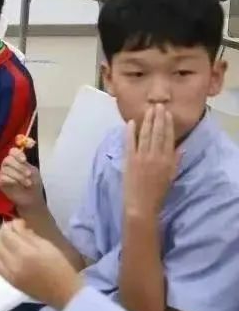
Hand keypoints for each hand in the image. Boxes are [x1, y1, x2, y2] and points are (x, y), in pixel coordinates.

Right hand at [0, 148, 45, 211]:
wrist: (32, 199)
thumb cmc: (34, 185)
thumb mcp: (33, 172)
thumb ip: (26, 164)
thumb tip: (21, 158)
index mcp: (17, 161)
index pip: (12, 151)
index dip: (17, 154)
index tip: (24, 160)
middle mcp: (9, 166)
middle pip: (7, 159)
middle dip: (19, 167)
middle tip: (29, 174)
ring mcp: (4, 173)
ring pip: (6, 169)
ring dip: (18, 175)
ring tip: (27, 183)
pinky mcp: (1, 182)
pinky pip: (3, 177)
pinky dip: (12, 180)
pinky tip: (18, 185)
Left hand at [0, 220, 83, 309]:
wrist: (65, 294)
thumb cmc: (61, 268)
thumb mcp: (47, 246)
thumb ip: (28, 235)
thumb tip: (16, 225)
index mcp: (25, 254)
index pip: (6, 234)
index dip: (11, 225)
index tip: (20, 223)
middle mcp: (13, 264)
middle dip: (2, 232)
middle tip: (13, 230)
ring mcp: (9, 275)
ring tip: (8, 242)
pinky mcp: (8, 281)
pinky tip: (8, 253)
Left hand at [123, 104, 178, 218]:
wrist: (141, 205)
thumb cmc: (157, 192)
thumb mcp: (171, 176)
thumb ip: (175, 161)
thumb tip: (180, 147)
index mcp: (168, 160)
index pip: (169, 138)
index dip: (168, 124)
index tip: (167, 113)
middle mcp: (156, 156)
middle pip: (158, 133)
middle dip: (158, 118)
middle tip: (158, 105)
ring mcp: (142, 157)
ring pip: (146, 135)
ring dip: (147, 121)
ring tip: (148, 110)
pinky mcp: (130, 160)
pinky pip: (130, 142)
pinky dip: (130, 132)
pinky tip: (130, 122)